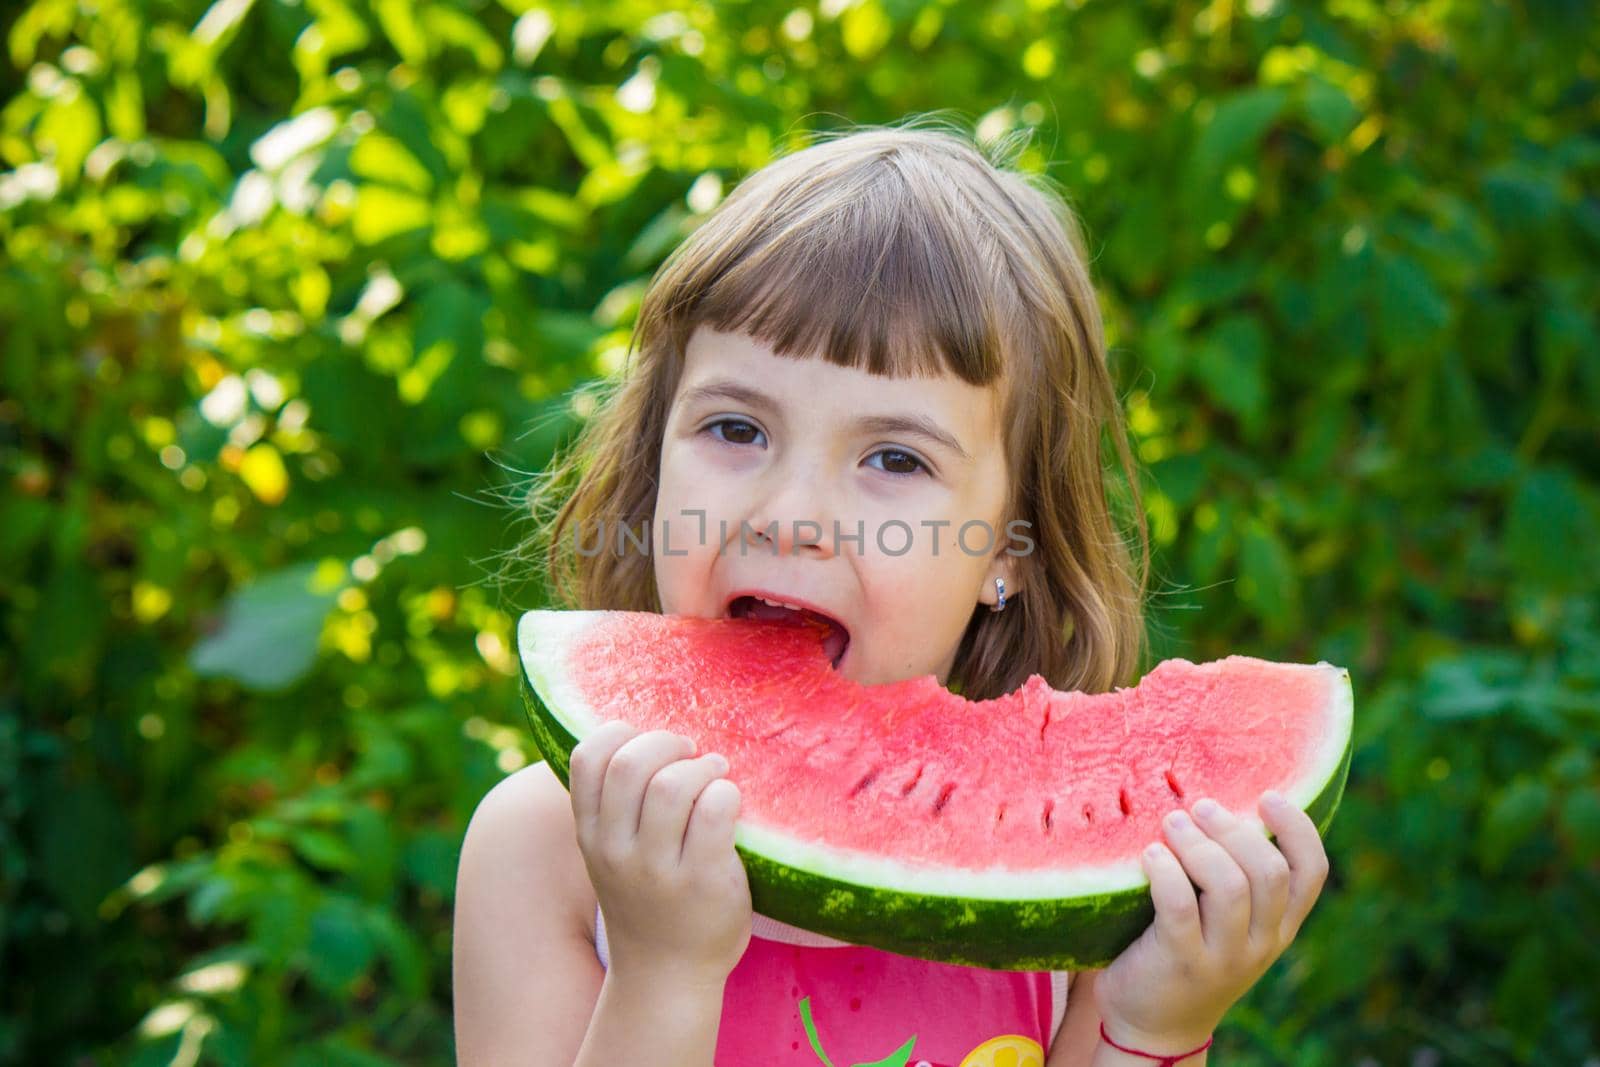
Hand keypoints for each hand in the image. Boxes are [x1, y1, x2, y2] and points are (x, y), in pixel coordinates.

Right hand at [568, 721, 752, 985]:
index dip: (619, 733)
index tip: (645, 742)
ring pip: (674, 785)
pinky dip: (728, 791)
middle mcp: (618, 851)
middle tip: (689, 754)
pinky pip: (717, 809)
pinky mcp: (705, 881)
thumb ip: (613, 808)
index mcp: (592, 836)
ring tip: (714, 774)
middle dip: (667, 742)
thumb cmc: (647, 902)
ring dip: (702, 766)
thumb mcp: (610, 857)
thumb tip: (641, 736)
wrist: (667, 978)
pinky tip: (731, 801)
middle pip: (631, 764)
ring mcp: (660, 870)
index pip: (586, 759)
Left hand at [1092, 791, 1329, 1052]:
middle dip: (1235, 830)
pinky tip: (1149, 854)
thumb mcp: (1224, 921)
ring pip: (1231, 887)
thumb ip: (1233, 876)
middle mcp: (1262, 942)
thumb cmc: (1184, 952)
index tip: (1268, 796)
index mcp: (1279, 926)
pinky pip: (1180, 907)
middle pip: (1269, 872)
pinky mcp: (1183, 964)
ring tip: (1171, 823)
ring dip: (1199, 845)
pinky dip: (1166, 871)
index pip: (1311, 872)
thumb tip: (1212, 800)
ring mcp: (1224, 957)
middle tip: (1200, 806)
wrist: (1153, 1025)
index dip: (1297, 828)